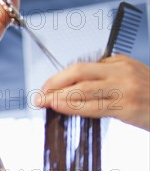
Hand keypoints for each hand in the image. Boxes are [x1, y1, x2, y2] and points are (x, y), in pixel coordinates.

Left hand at [35, 55, 149, 130]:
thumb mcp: (131, 78)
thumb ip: (107, 78)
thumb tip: (76, 88)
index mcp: (119, 62)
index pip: (82, 67)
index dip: (59, 77)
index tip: (46, 87)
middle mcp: (121, 71)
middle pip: (78, 73)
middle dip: (54, 84)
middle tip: (39, 96)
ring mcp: (125, 89)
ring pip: (83, 90)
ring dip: (59, 97)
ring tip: (44, 103)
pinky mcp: (127, 107)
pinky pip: (94, 107)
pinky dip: (73, 107)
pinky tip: (61, 108)